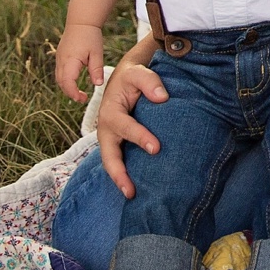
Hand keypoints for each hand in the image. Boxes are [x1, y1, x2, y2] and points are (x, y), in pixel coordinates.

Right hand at [54, 22, 106, 103]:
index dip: (73, 93)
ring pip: (59, 78)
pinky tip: (75, 82)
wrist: (81, 21)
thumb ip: (96, 70)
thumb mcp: (97, 53)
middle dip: (70, 93)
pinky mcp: (60, 57)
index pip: (68, 82)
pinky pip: (60, 72)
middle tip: (83, 98)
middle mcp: (61, 61)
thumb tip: (97, 85)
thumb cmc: (90, 36)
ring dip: (67, 87)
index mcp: (70, 61)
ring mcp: (59, 59)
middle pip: (61, 83)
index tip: (82, 99)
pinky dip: (65, 80)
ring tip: (80, 93)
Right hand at [96, 59, 169, 199]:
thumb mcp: (138, 72)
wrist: (126, 79)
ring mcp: (111, 139)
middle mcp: (107, 129)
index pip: (126, 127)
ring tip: (133, 197)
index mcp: (111, 112)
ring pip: (112, 163)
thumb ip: (149, 81)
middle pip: (109, 156)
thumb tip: (162, 97)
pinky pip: (120, 161)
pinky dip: (125, 175)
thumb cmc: (133, 77)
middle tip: (131, 192)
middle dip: (119, 174)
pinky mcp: (118, 144)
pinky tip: (139, 188)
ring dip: (120, 180)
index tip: (156, 148)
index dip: (140, 137)